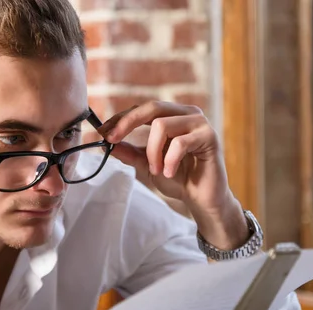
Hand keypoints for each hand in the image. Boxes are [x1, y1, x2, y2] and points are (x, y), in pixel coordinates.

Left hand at [101, 101, 248, 249]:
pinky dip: (169, 160)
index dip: (121, 119)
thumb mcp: (147, 165)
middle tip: (113, 141)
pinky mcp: (209, 136)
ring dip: (153, 152)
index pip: (142, 109)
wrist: (202, 199)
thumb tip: (105, 144)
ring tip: (156, 171)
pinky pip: (180, 142)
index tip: (103, 133)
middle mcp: (186, 113)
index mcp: (172, 115)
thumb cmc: (178, 179)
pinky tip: (169, 173)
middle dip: (127, 123)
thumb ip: (129, 153)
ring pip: (162, 125)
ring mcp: (199, 123)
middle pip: (152, 107)